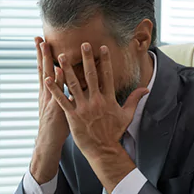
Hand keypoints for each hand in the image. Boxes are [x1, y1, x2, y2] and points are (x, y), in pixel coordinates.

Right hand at [30, 37, 68, 182]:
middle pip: (42, 69)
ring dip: (46, 61)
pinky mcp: (55, 107)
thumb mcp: (58, 105)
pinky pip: (56, 92)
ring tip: (45, 46)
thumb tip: (70, 79)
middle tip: (38, 37)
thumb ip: (63, 92)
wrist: (48, 142)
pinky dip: (56, 81)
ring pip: (47, 76)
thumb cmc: (56, 125)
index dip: (42, 55)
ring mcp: (49, 99)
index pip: (44, 69)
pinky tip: (57, 70)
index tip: (41, 40)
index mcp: (46, 92)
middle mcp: (45, 93)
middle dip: (40, 53)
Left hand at [45, 42, 147, 174]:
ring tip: (60, 56)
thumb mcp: (127, 115)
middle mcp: (96, 101)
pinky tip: (47, 79)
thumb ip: (134, 99)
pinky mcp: (72, 116)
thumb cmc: (114, 132)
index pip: (107, 76)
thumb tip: (146, 88)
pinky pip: (62, 100)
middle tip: (83, 44)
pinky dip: (54, 89)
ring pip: (74, 85)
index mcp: (108, 99)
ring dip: (67, 69)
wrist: (103, 150)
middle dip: (86, 59)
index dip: (105, 61)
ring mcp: (83, 108)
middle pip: (90, 76)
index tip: (102, 48)